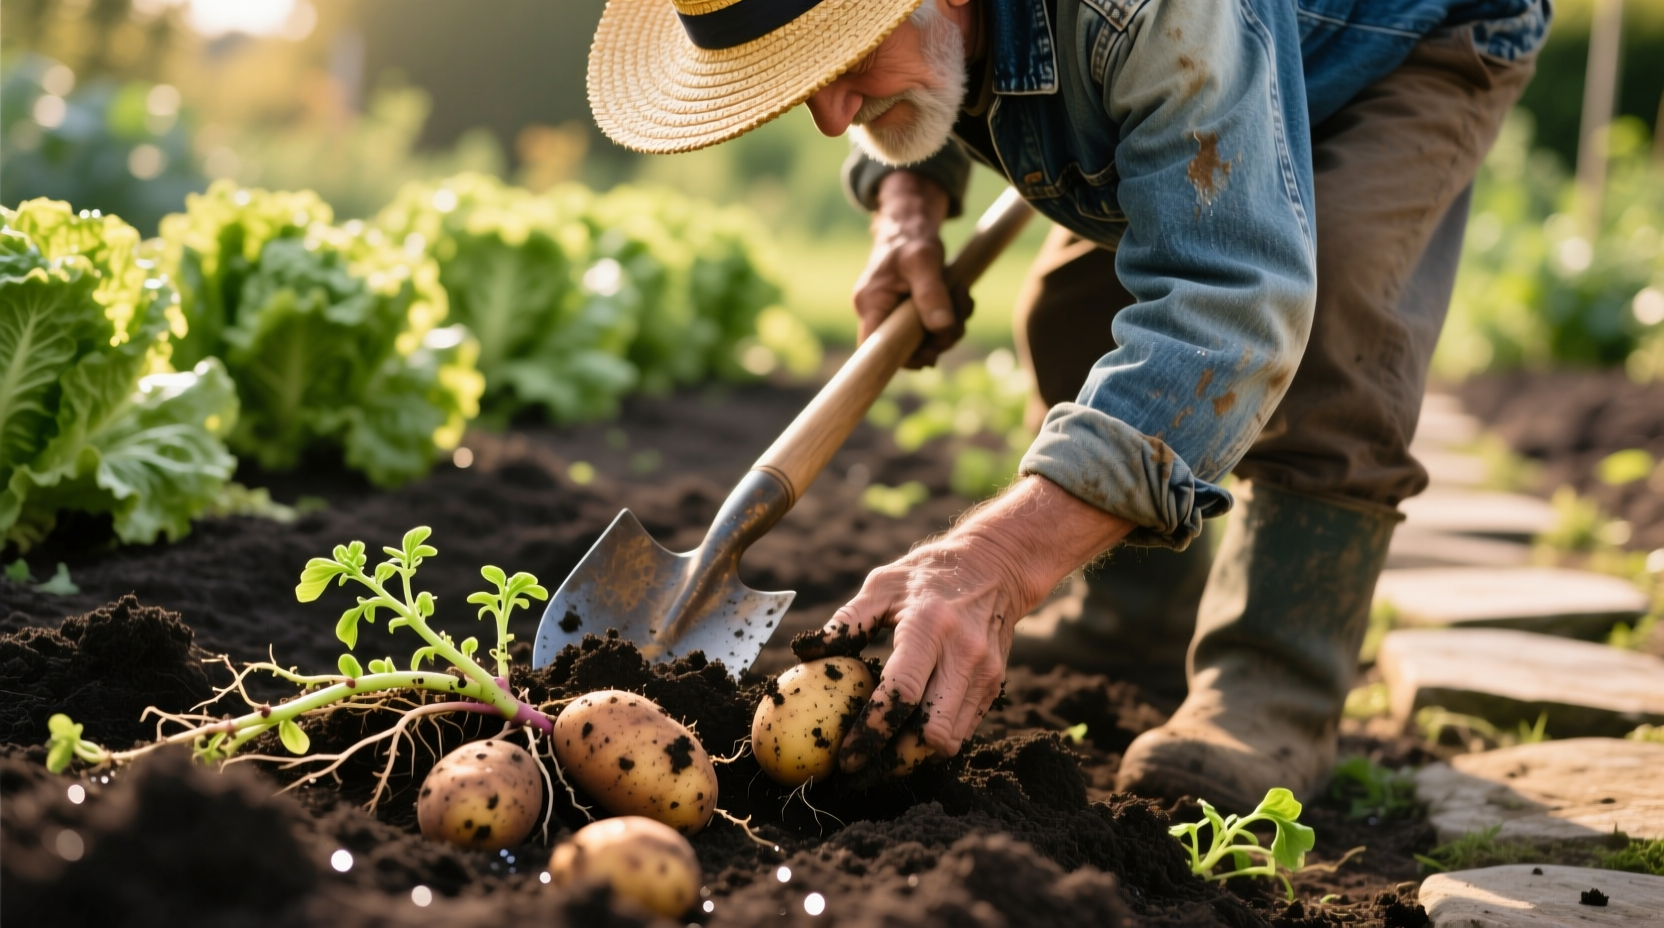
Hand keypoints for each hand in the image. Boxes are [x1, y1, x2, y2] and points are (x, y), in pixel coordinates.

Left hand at [828, 476, 1135, 780]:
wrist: (995, 567)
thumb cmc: (927, 574)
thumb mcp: (882, 584)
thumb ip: (846, 621)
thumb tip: (805, 653)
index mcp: (930, 627)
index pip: (901, 693)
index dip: (871, 731)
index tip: (845, 756)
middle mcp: (962, 655)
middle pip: (930, 731)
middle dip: (894, 760)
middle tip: (861, 771)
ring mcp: (984, 674)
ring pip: (949, 741)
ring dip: (914, 759)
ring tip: (881, 762)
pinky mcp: (994, 686)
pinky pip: (962, 731)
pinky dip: (933, 743)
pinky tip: (907, 741)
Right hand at [855, 172, 970, 367]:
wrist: (911, 223)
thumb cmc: (911, 238)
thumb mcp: (923, 261)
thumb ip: (932, 294)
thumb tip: (943, 329)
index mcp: (871, 303)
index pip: (873, 349)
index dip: (898, 361)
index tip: (929, 357)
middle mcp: (878, 313)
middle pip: (906, 349)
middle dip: (939, 337)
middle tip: (959, 316)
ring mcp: (894, 315)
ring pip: (925, 340)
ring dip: (951, 325)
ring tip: (961, 295)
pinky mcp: (910, 313)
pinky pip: (932, 328)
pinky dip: (951, 317)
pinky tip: (959, 296)